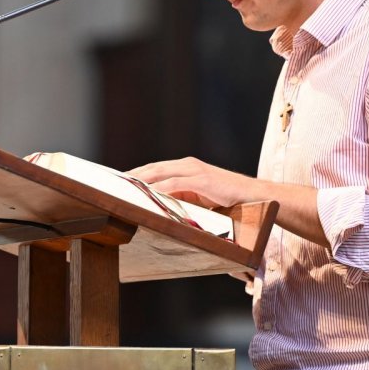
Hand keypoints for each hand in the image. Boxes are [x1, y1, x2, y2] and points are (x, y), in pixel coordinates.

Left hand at [126, 157, 257, 209]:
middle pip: (153, 167)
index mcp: (186, 167)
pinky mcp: (202, 179)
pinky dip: (160, 188)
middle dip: (133, 175)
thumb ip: (182, 196)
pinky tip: (148, 194)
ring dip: (141, 180)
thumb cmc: (227, 198)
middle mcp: (188, 164)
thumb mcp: (199, 197)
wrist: (253, 195)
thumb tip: (162, 205)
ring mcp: (195, 170)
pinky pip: (175, 183)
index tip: (121, 181)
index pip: (156, 168)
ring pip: (160, 172)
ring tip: (125, 187)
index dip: (138, 173)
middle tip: (115, 182)